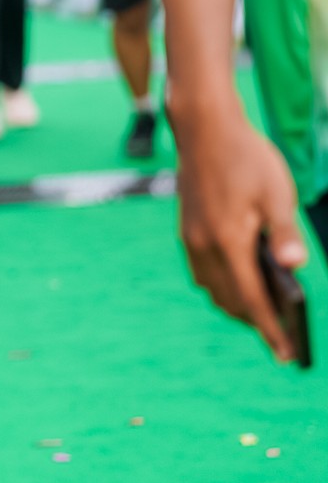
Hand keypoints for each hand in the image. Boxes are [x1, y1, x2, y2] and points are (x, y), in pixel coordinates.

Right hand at [171, 98, 305, 360]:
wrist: (203, 128)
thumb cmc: (246, 156)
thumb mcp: (277, 191)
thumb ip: (285, 232)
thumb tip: (295, 267)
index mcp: (229, 241)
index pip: (253, 299)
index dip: (271, 331)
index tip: (286, 355)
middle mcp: (204, 246)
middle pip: (230, 301)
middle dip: (255, 321)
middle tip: (284, 333)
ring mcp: (191, 239)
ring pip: (212, 290)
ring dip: (236, 304)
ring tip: (264, 310)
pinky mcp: (187, 230)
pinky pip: (203, 273)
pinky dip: (222, 286)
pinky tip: (240, 278)